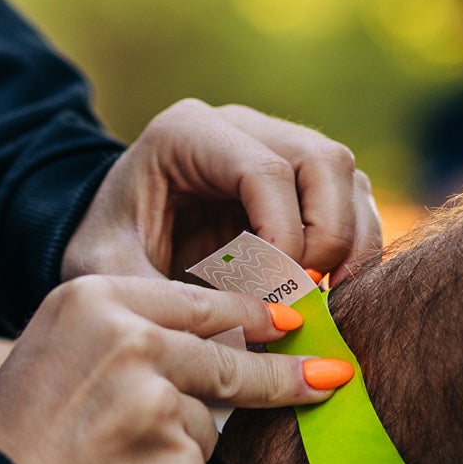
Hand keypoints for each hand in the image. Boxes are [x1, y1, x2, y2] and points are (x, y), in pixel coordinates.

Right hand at [0, 274, 356, 463]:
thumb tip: (226, 343)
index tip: (295, 324)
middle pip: (230, 359)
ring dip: (177, 459)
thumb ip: (128, 339)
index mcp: (94, 301)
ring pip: (207, 429)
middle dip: (287, 375)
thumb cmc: (10, 447)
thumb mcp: (54, 358)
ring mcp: (159, 403)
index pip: (198, 302)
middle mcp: (132, 341)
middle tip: (333, 377)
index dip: (255, 317)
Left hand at [64, 99, 382, 287]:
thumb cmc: (108, 250)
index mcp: (188, 132)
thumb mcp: (108, 273)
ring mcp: (279, 142)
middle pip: (322, 161)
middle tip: (301, 299)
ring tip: (322, 302)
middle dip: (325, 239)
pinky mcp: (304, 176)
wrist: (112, 236)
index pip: (264, 171)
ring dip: (349, 245)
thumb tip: (242, 338)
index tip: (269, 298)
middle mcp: (242, 125)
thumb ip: (163, 300)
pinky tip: (330, 295)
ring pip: (347, 176)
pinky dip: (354, 250)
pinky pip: (353, 201)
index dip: (281, 238)